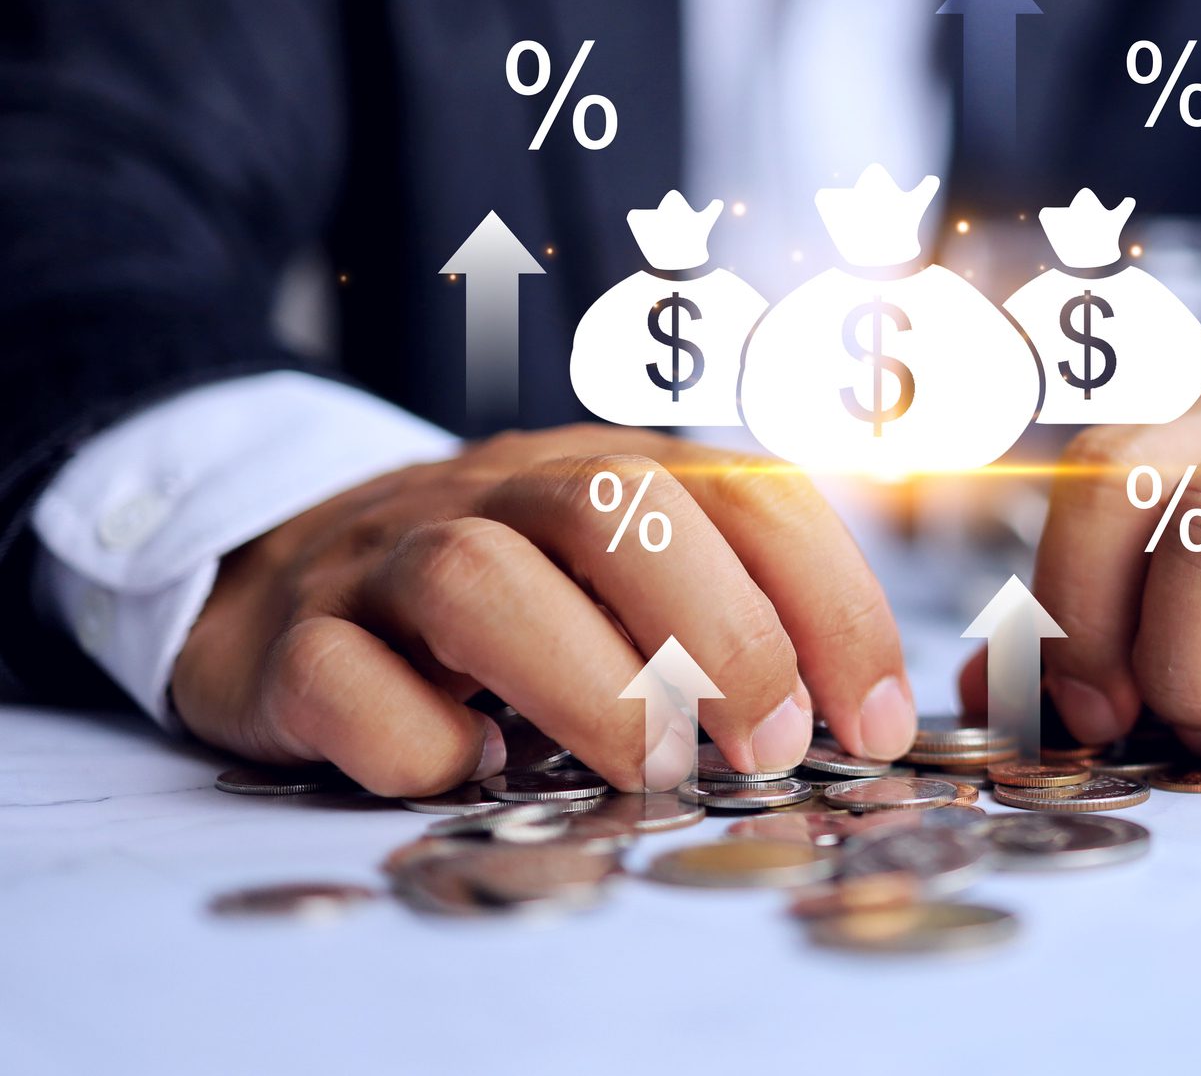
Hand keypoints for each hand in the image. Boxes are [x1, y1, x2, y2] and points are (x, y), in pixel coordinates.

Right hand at [172, 426, 913, 795]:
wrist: (284, 566)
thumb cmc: (506, 595)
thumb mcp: (627, 576)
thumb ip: (732, 613)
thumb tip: (857, 716)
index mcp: (611, 471)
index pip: (747, 494)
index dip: (832, 602)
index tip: (876, 720)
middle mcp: (503, 493)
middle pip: (615, 506)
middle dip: (720, 630)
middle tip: (772, 746)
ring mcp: (387, 558)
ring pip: (473, 575)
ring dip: (584, 681)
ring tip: (650, 768)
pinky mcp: (290, 641)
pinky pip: (337, 673)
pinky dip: (411, 738)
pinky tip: (466, 770)